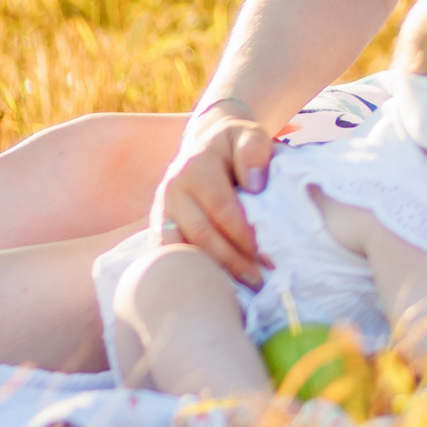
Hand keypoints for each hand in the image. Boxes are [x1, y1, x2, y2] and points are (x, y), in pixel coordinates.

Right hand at [154, 103, 275, 286]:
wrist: (205, 142)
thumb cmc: (235, 145)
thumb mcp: (250, 135)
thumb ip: (254, 152)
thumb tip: (255, 187)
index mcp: (196, 167)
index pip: (221, 209)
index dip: (244, 235)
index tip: (267, 257)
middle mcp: (173, 190)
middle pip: (201, 234)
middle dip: (231, 261)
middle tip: (258, 282)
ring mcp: (162, 210)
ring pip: (180, 250)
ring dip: (208, 273)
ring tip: (236, 291)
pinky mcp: (159, 227)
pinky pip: (170, 256)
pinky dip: (189, 273)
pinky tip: (213, 288)